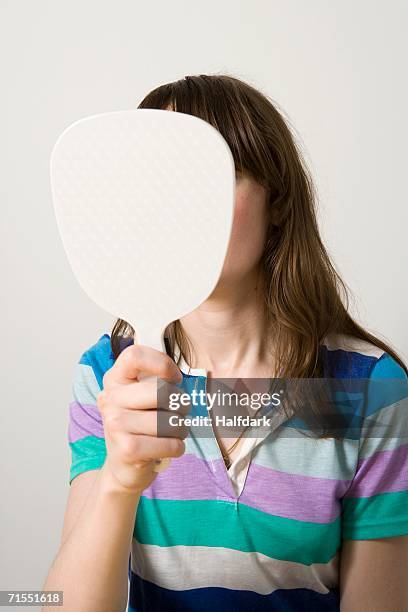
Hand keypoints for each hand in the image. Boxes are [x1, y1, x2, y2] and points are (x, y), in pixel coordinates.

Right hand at [97, 344, 187, 494]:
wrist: (124, 464)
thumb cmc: (140, 423)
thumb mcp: (142, 395)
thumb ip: (156, 377)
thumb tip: (177, 374)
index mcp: (115, 379)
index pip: (135, 355)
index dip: (162, 363)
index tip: (174, 378)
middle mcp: (110, 398)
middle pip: (160, 391)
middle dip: (180, 404)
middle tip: (179, 411)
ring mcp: (115, 424)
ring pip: (168, 420)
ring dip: (180, 428)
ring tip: (172, 432)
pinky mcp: (125, 449)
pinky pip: (168, 443)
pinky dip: (177, 447)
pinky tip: (169, 447)